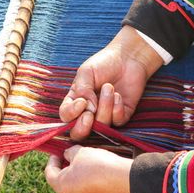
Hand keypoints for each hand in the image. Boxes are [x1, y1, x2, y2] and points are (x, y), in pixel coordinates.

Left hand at [45, 145, 132, 192]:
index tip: (57, 152)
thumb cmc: (98, 164)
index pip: (50, 173)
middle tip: (73, 158)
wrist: (123, 179)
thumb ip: (69, 153)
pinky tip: (99, 178)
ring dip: (78, 180)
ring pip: (76, 191)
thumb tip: (67, 155)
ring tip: (88, 167)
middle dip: (66, 170)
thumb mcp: (80, 152)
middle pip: (63, 183)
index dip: (53, 160)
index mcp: (62, 186)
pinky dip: (91, 188)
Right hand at [59, 25, 162, 139]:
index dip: (71, 114)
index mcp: (75, 101)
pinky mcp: (122, 115)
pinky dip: (117, 109)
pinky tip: (118, 95)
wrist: (127, 58)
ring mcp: (105, 115)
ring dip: (105, 107)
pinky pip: (117, 122)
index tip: (81, 102)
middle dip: (82, 128)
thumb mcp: (86, 72)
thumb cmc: (103, 63)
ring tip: (109, 87)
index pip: (66, 116)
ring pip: (101, 126)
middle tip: (89, 114)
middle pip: (78, 133)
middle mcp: (88, 112)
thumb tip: (88, 109)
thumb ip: (82, 90)